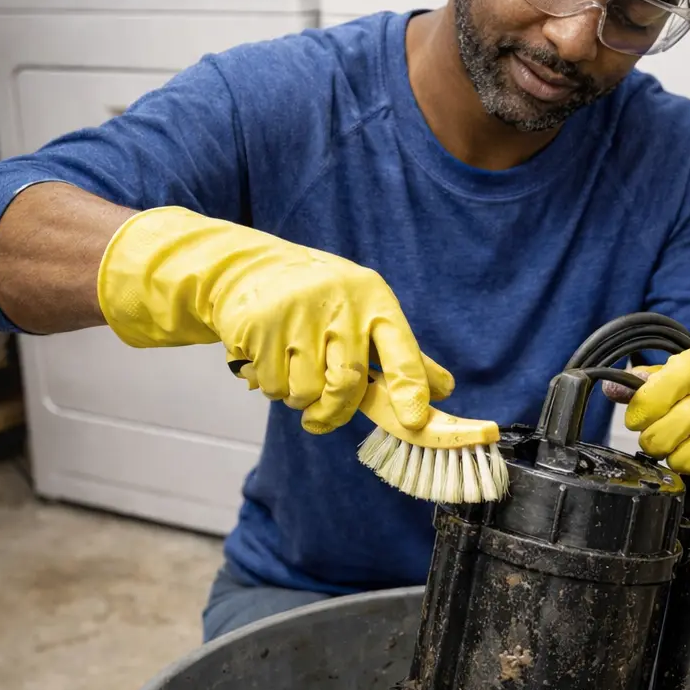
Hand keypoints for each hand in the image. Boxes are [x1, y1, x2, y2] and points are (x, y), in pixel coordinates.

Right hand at [96, 206, 453, 433]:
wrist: (245, 267)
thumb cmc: (319, 300)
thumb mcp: (364, 312)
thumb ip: (402, 354)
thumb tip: (444, 390)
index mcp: (373, 298)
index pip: (401, 350)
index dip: (410, 389)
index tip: (414, 421)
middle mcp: (339, 302)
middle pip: (347, 383)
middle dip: (334, 412)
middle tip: (321, 419)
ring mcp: (297, 312)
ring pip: (306, 391)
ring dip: (297, 397)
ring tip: (289, 369)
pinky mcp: (259, 326)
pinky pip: (272, 385)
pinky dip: (269, 385)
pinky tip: (266, 360)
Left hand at [614, 344, 689, 510]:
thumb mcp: (688, 385)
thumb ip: (649, 385)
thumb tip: (612, 386)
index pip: (659, 386)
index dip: (642, 411)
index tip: (640, 420)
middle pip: (671, 426)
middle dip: (658, 442)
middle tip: (665, 442)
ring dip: (681, 461)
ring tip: (689, 453)